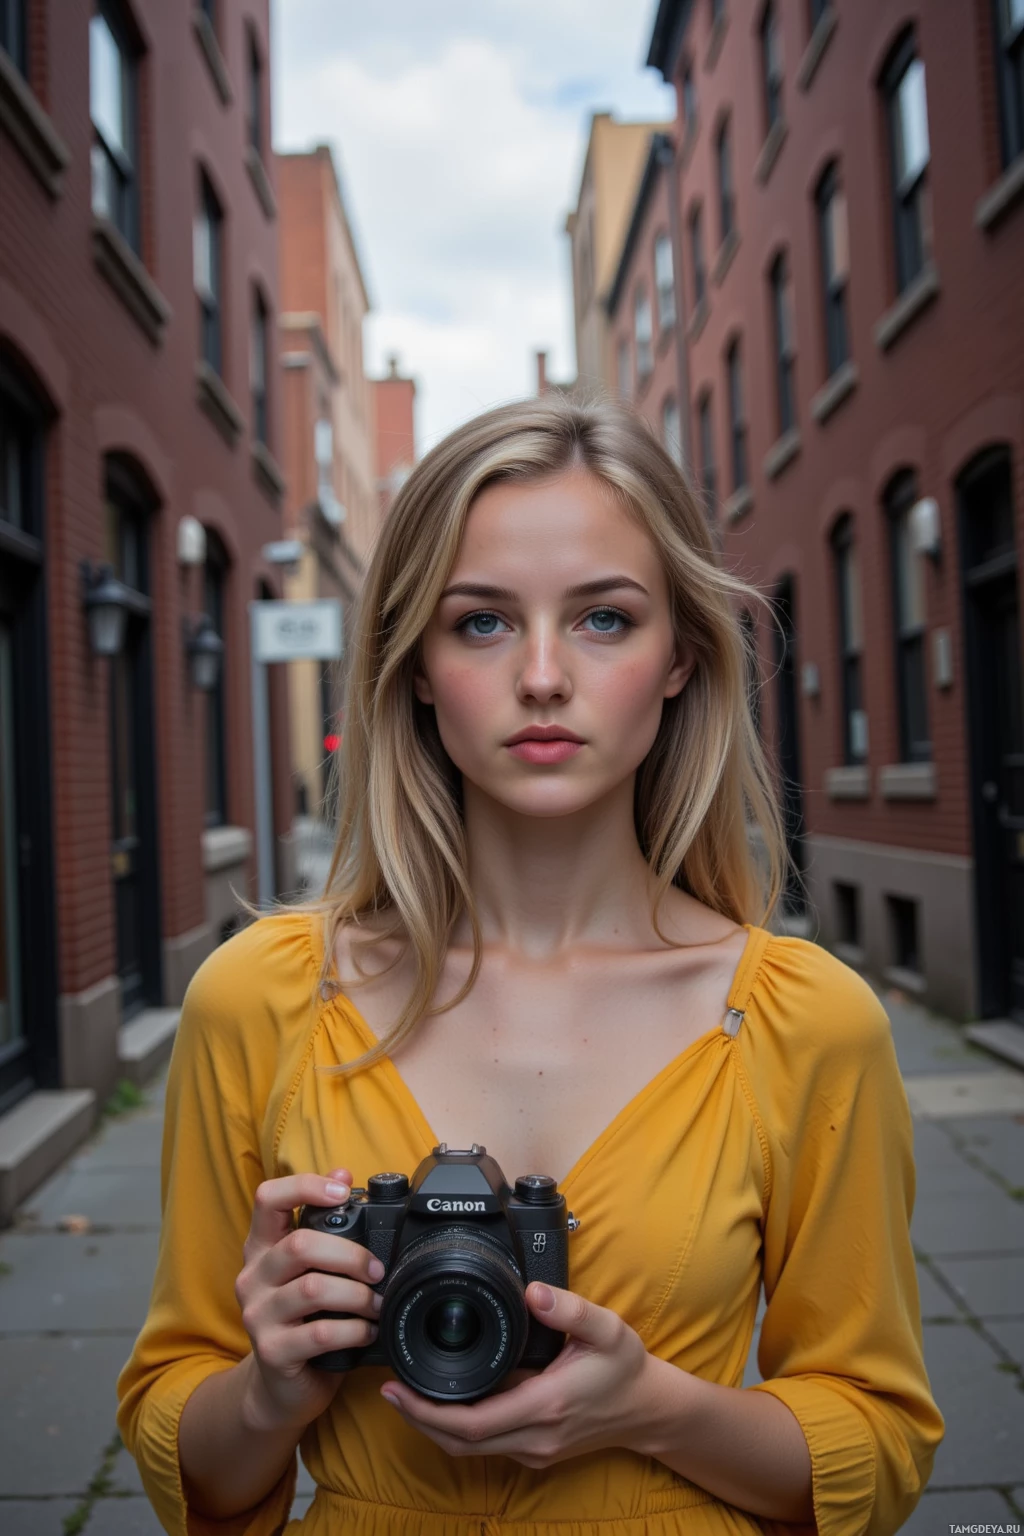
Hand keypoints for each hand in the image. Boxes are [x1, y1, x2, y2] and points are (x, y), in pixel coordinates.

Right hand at [234, 1168, 383, 1433]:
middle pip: (300, 1245)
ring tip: (377, 1304)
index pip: (267, 1198)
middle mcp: (252, 1276)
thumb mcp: (310, 1269)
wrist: (281, 1389)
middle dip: (351, 1255)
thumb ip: (324, 1224)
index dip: (305, 1186)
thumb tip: (342, 1171)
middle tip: (378, 1270)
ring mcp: (257, 1315)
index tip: (343, 1190)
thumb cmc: (304, 1320)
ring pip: (313, 1289)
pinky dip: (353, 1330)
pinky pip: (320, 1333)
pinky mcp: (271, 1352)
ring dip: (358, 1296)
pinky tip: (367, 1332)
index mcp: (262, 1248)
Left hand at [378, 1282, 663, 1468]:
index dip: (428, 1411)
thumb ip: (570, 1308)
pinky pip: (487, 1446)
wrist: (649, 1409)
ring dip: (435, 1427)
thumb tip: (533, 1291)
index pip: (473, 1422)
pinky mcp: (537, 1450)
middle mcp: (536, 1436)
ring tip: (407, 1396)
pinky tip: (448, 1402)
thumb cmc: (625, 1368)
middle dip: (419, 1420)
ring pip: (470, 1449)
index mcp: (546, 1404)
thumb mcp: (606, 1328)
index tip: (399, 1390)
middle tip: (389, 1391)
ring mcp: (535, 1449)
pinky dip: (460, 1429)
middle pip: (461, 1443)